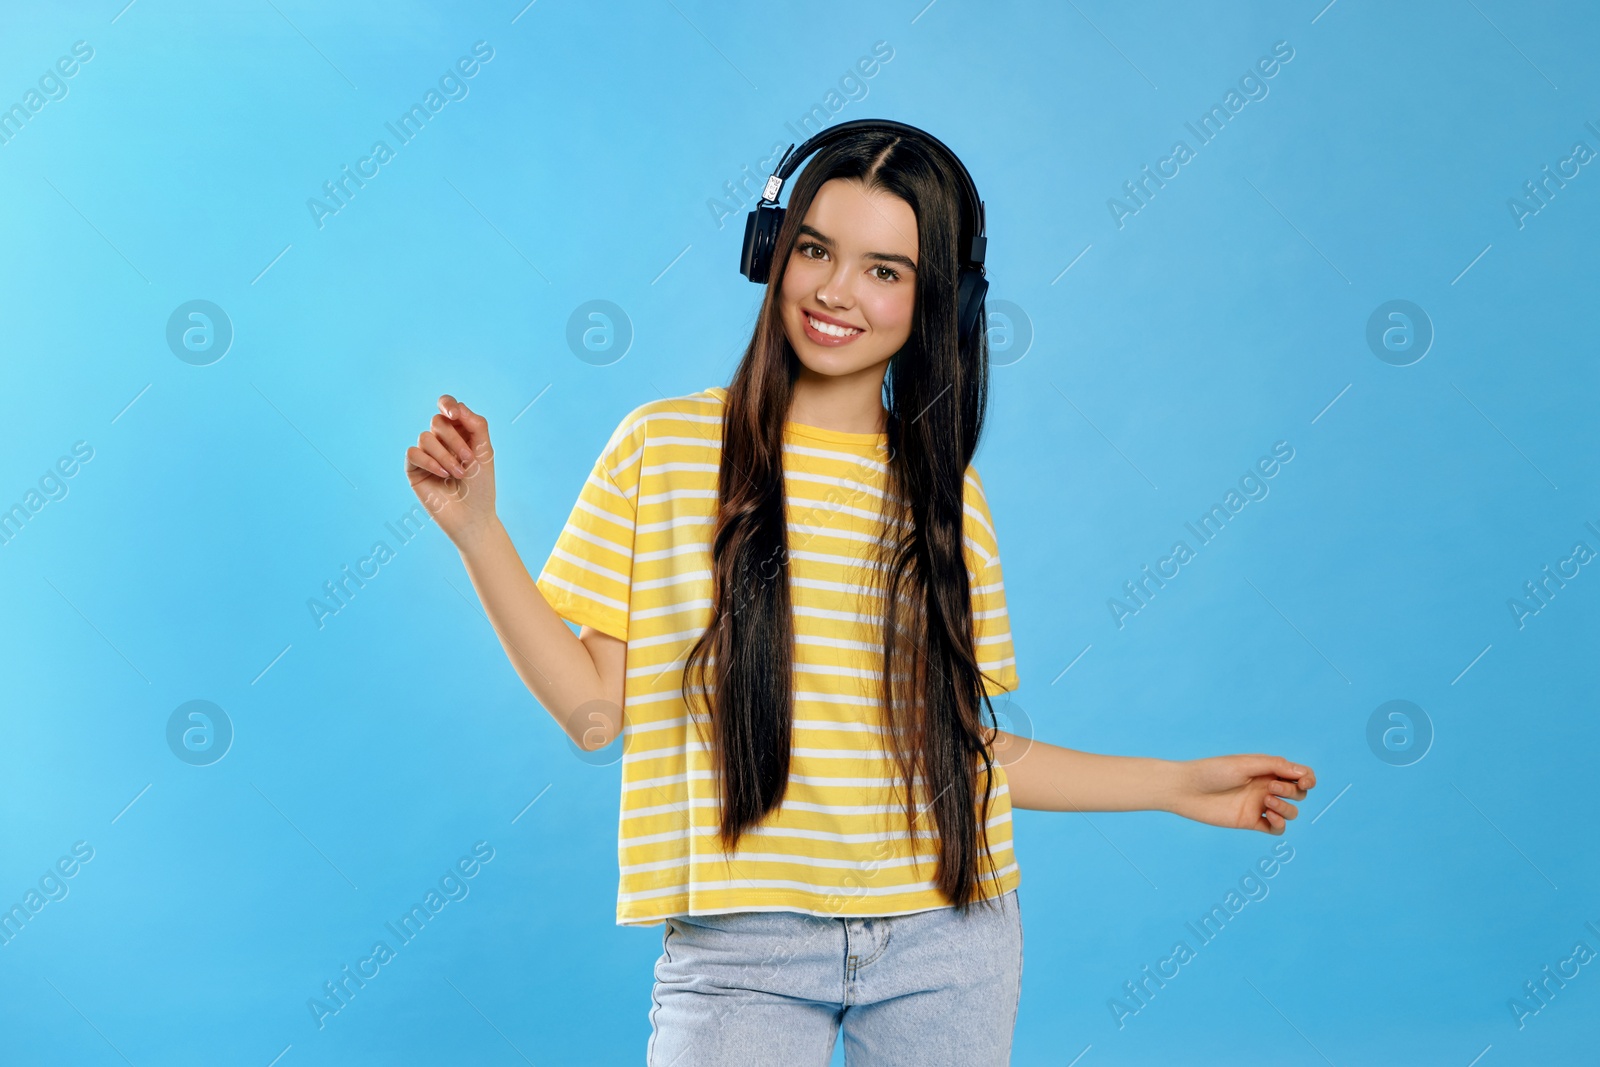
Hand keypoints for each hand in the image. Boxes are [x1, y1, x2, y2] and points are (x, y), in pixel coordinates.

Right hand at [405, 394, 497, 548]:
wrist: (472, 516)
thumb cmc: (481, 487)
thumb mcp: (485, 452)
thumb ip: (476, 425)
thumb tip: (458, 407)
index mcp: (460, 432)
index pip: (447, 407)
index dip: (448, 405)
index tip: (455, 415)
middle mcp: (441, 441)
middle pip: (437, 421)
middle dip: (454, 440)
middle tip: (468, 460)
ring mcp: (426, 454)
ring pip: (425, 437)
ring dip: (445, 456)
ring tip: (457, 474)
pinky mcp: (414, 468)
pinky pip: (413, 453)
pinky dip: (429, 462)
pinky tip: (442, 475)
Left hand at [1167, 754, 1315, 834]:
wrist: (1186, 790)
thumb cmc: (1213, 771)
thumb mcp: (1245, 764)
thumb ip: (1275, 767)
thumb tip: (1303, 772)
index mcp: (1266, 770)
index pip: (1298, 775)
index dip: (1308, 779)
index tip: (1305, 782)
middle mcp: (1265, 787)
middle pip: (1297, 793)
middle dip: (1292, 792)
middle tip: (1270, 789)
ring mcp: (1259, 805)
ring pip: (1290, 812)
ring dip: (1286, 808)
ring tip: (1266, 803)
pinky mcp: (1250, 822)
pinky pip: (1276, 828)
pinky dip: (1279, 824)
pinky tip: (1267, 817)